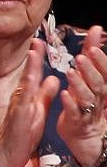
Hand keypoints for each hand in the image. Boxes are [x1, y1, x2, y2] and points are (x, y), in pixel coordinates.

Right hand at [0, 42, 58, 166]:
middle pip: (29, 73)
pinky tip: (31, 79)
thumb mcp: (38, 111)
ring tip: (34, 51)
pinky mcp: (19, 115)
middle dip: (34, 56)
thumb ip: (45, 95)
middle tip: (38, 39)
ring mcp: (19, 105)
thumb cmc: (23, 135)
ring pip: (26, 83)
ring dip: (30, 67)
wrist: (8, 154)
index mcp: (28, 96)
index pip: (34, 74)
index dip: (38, 59)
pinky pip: (24, 100)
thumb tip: (53, 78)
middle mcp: (22, 97)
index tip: (41, 42)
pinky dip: (28, 88)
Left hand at [57, 27, 106, 166]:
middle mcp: (98, 99)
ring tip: (70, 72)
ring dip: (79, 84)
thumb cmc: (87, 101)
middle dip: (90, 70)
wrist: (86, 137)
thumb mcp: (90, 75)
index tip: (93, 47)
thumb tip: (96, 28)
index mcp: (102, 88)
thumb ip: (91, 53)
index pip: (106, 73)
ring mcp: (88, 112)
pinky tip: (64, 94)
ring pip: (87, 98)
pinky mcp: (77, 123)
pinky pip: (75, 113)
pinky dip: (70, 103)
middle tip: (81, 57)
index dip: (102, 61)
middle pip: (98, 84)